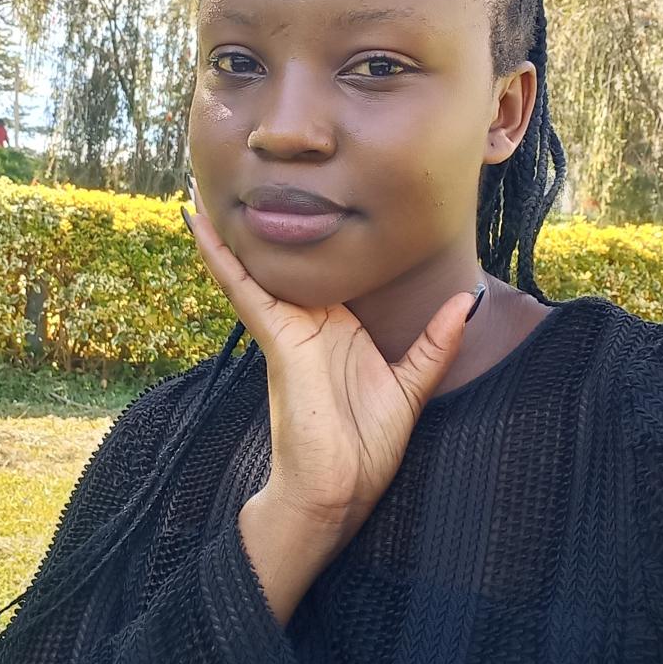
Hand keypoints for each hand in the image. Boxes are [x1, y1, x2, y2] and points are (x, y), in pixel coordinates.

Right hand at [182, 184, 480, 550]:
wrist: (337, 491)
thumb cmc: (365, 449)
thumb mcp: (411, 388)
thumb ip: (435, 344)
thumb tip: (464, 302)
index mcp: (337, 327)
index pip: (325, 270)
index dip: (318, 236)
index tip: (318, 196)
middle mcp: (308, 320)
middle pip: (283, 260)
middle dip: (268, 221)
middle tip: (255, 172)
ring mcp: (288, 326)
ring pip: (254, 264)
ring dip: (230, 227)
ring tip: (206, 182)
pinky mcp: (277, 336)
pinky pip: (243, 286)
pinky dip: (219, 254)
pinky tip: (198, 223)